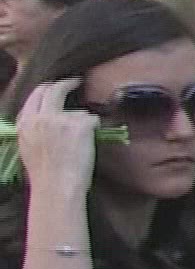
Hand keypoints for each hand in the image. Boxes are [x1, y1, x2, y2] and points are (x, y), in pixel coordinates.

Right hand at [16, 78, 98, 199]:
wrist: (56, 187)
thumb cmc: (44, 174)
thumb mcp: (28, 147)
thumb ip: (34, 129)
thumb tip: (45, 118)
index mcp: (25, 123)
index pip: (36, 95)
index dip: (47, 88)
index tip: (55, 86)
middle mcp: (41, 117)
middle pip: (54, 90)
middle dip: (66, 83)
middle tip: (76, 81)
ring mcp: (61, 119)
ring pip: (78, 111)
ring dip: (82, 124)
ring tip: (79, 145)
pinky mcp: (80, 125)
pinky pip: (93, 120)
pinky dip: (94, 130)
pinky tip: (88, 145)